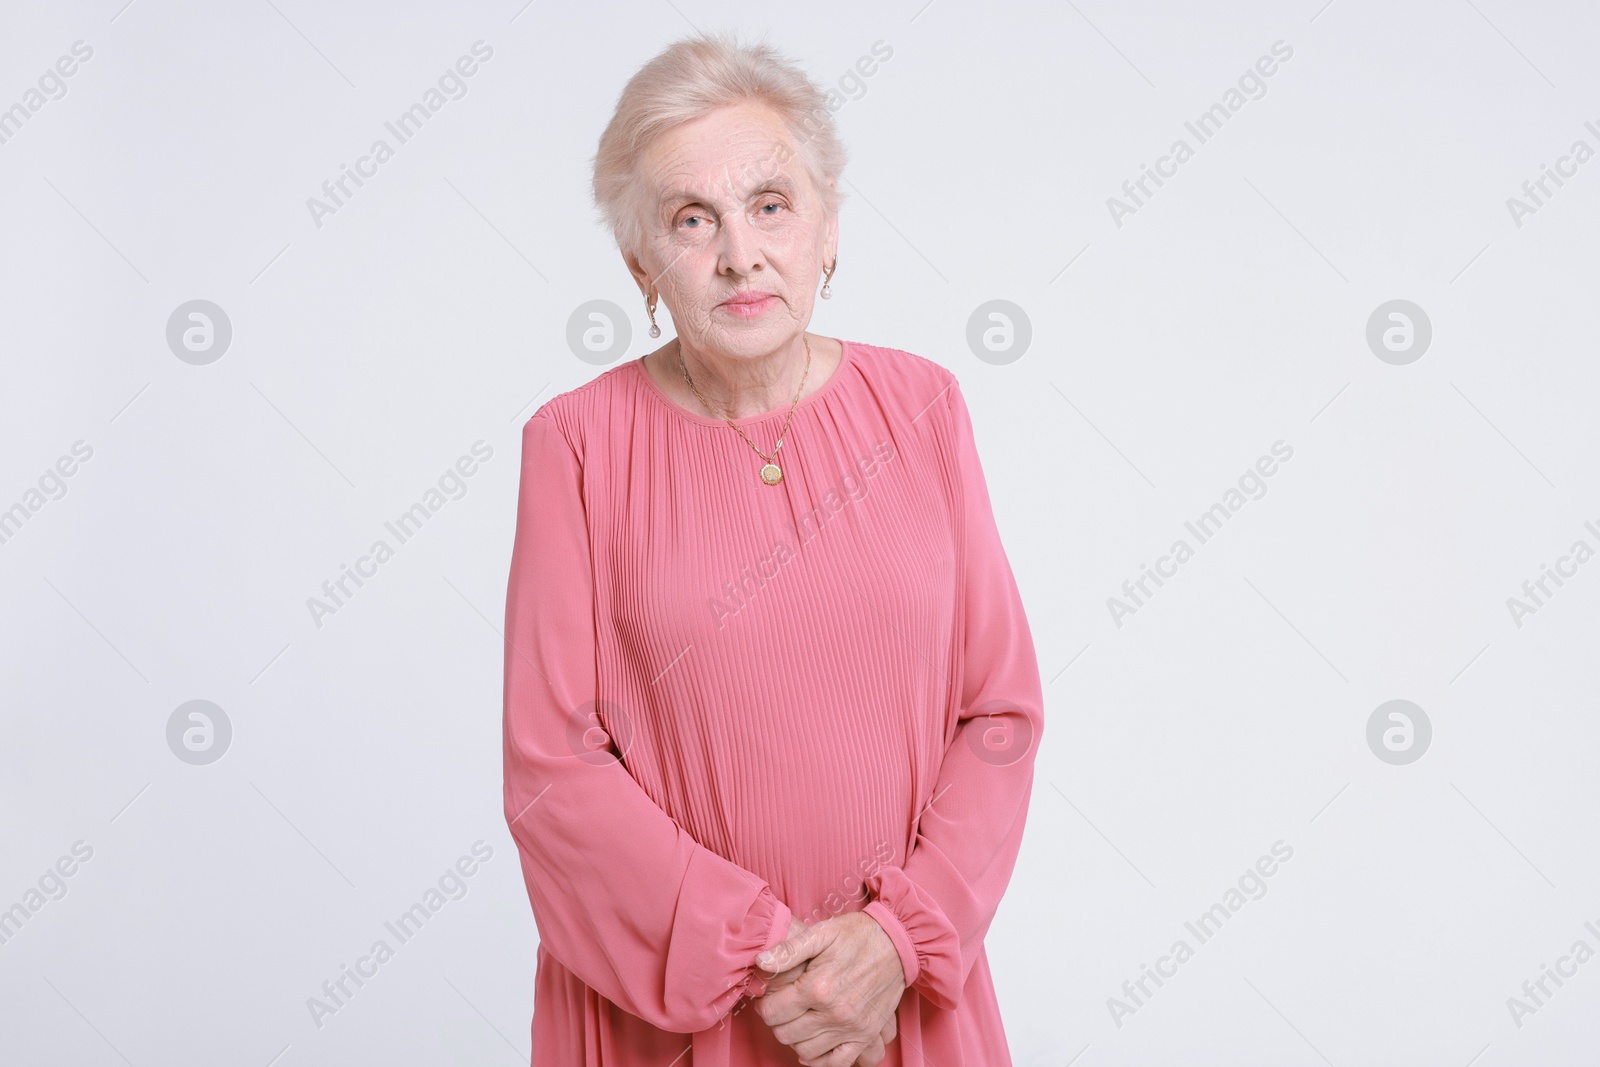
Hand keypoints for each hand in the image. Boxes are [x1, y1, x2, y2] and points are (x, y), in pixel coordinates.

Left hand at [754, 911, 905, 1066]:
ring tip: (798, 1018)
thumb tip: (760, 963)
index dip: (764, 1004)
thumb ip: (788, 950)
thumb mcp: (821, 933)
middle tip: (782, 1006)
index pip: (772, 1012)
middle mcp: (834, 1013)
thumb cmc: (857, 935)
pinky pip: (836, 1062)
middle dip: (777, 1020)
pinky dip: (819, 1058)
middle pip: (785, 1033)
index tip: (768, 996)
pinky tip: (813, 1043)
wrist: (897, 943)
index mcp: (818, 987)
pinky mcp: (865, 1035)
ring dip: (795, 1037)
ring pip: (805, 1050)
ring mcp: (851, 1028)